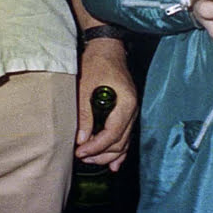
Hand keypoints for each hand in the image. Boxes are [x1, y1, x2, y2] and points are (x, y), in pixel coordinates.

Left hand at [74, 38, 135, 170]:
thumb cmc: (97, 64)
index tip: (79, 152)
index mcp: (126, 104)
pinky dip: (120, 150)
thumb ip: (85, 114)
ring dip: (109, 154)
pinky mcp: (128, 111)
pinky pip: (126, 135)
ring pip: (124, 141)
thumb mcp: (86, 88)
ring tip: (92, 160)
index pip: (113, 134)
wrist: (107, 49)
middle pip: (120, 142)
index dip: (96, 146)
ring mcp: (132, 111)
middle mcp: (133, 110)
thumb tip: (82, 139)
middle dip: (101, 153)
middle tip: (82, 157)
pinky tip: (114, 163)